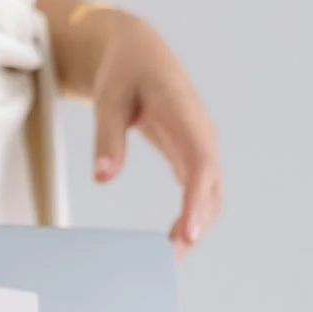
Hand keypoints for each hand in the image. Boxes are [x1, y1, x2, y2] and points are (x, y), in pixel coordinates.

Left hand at [64, 6, 221, 255]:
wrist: (137, 52)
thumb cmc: (123, 71)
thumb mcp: (108, 99)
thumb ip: (107, 138)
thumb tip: (103, 177)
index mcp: (185, 114)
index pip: (200, 164)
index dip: (195, 202)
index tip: (186, 234)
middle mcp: (200, 132)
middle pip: (210, 187)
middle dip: (195, 225)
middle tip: (169, 259)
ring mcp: (199, 144)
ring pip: (209, 193)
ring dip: (194, 225)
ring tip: (168, 257)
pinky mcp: (191, 153)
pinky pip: (198, 190)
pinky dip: (190, 216)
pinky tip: (172, 240)